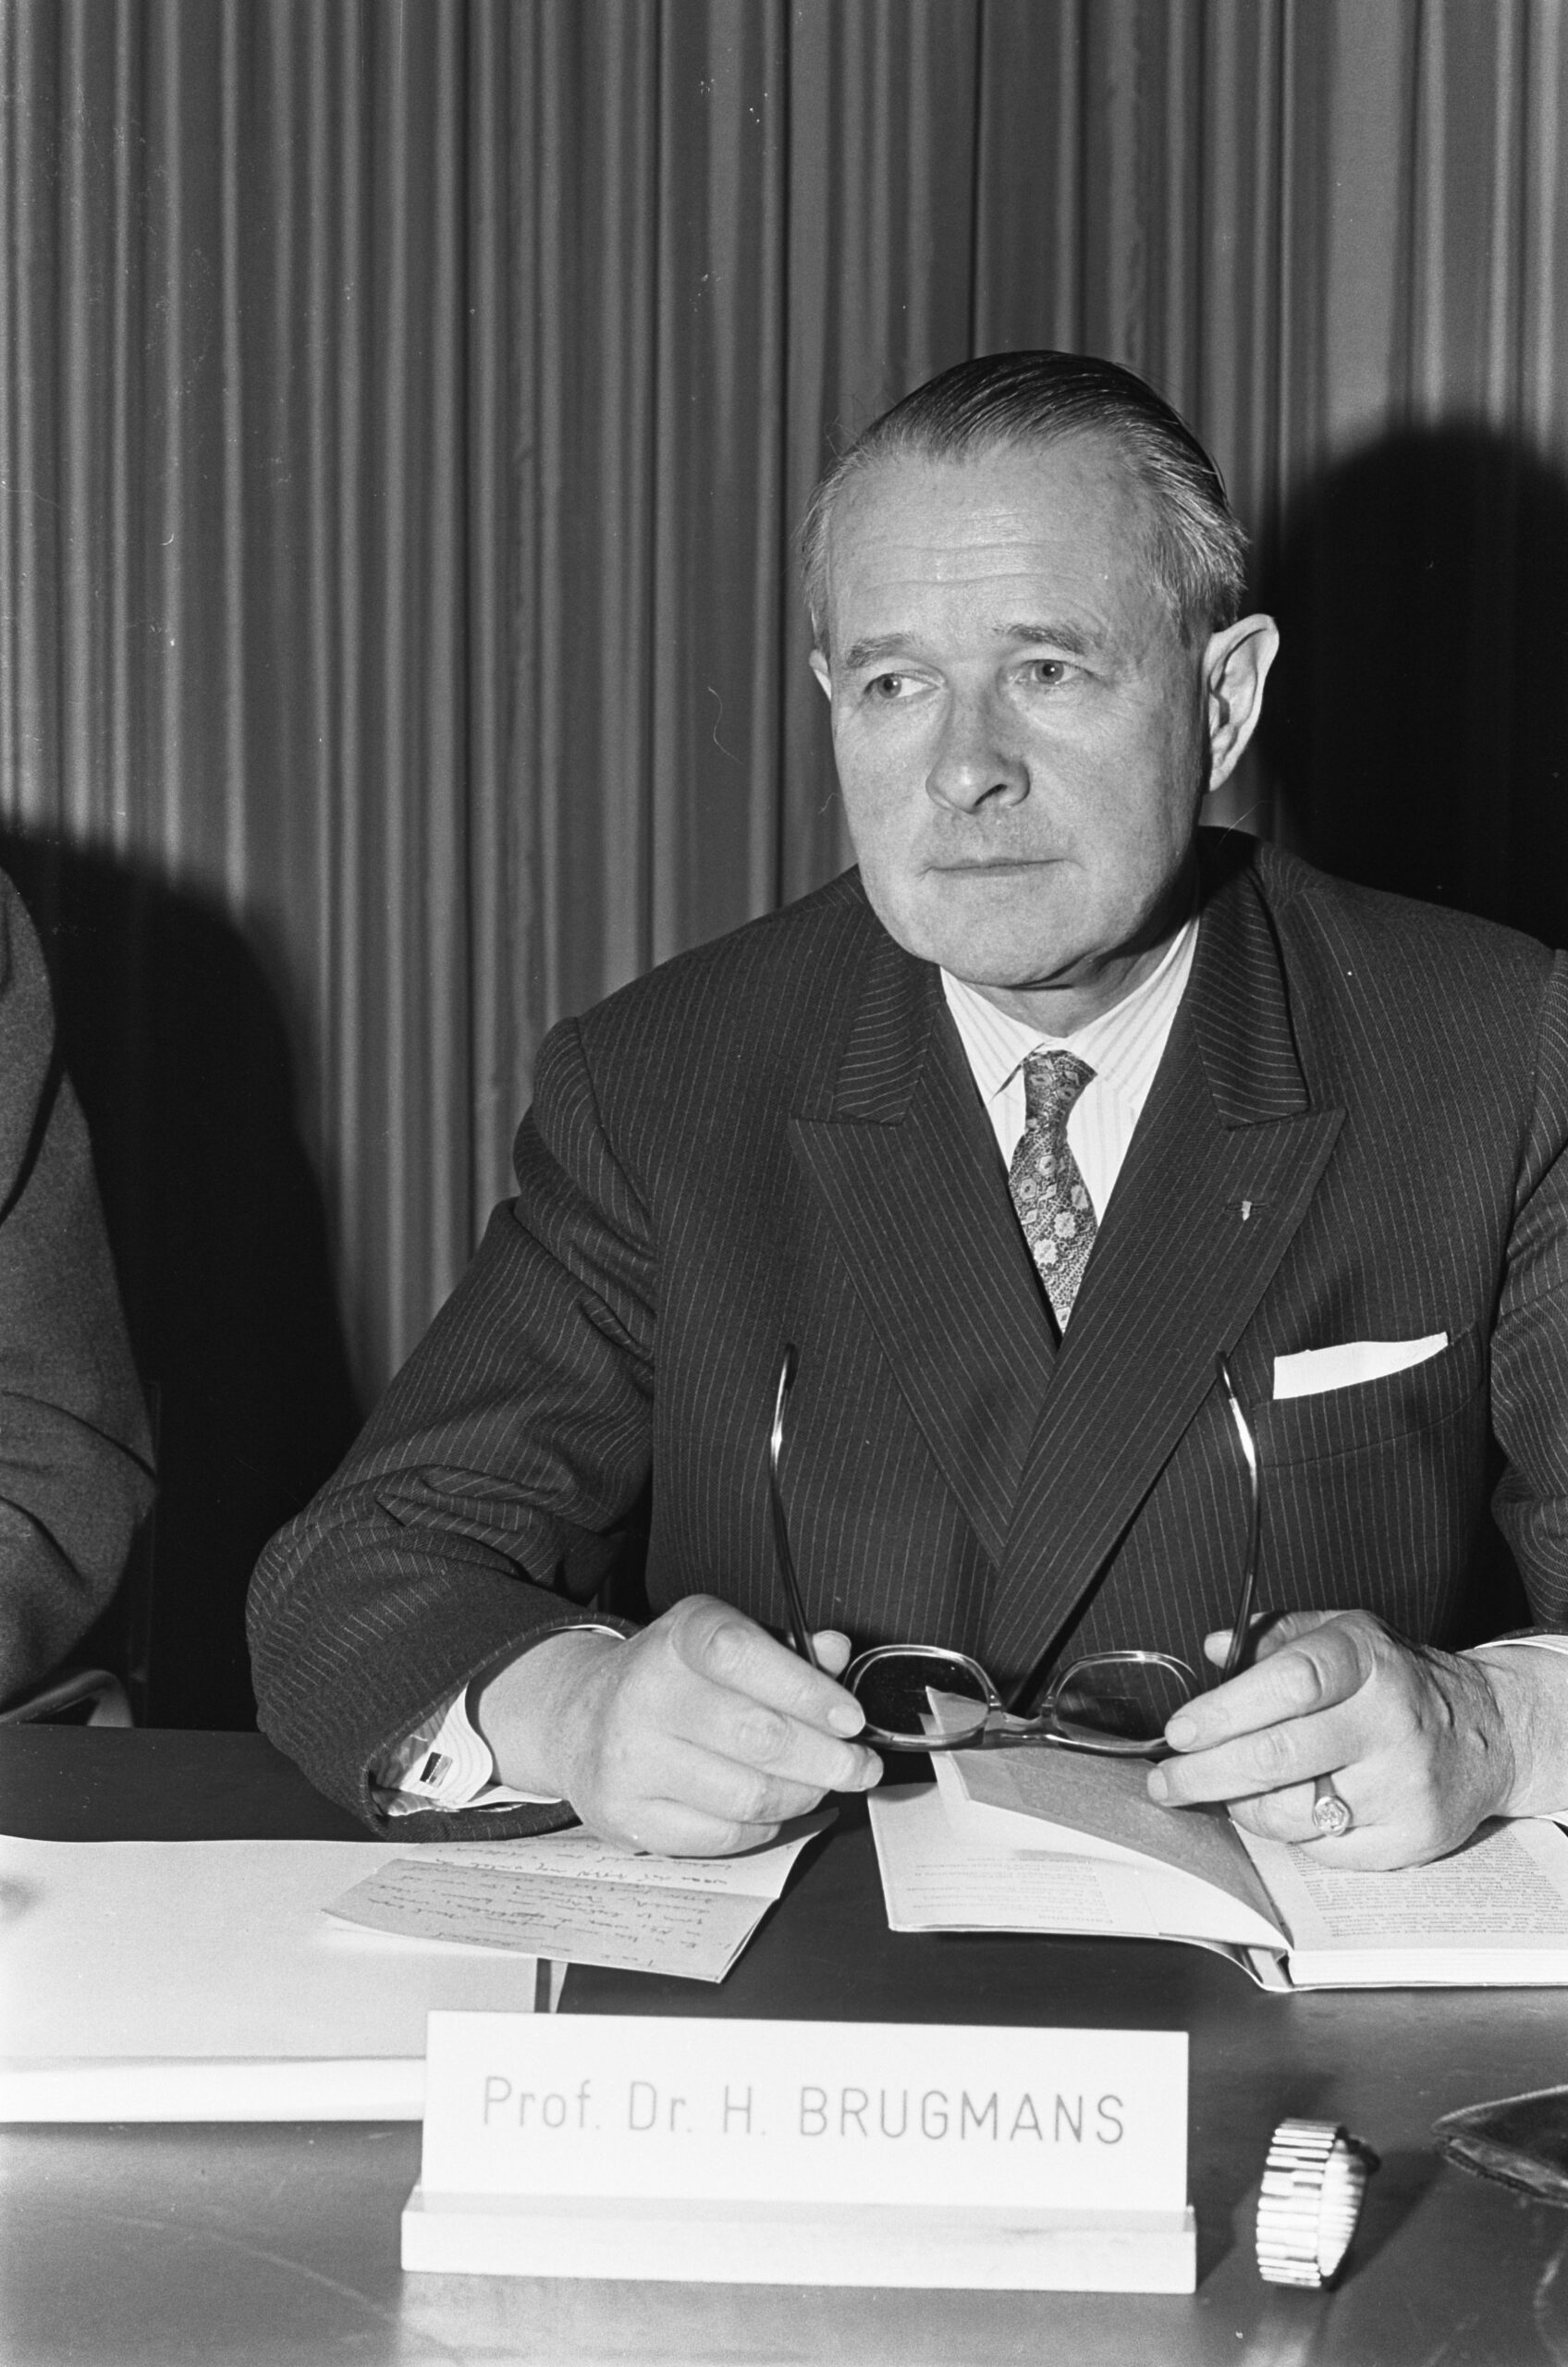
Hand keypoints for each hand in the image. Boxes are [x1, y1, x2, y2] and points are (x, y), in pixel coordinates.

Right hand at [475, 1597, 881, 1855]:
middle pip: (757, 1736)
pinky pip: (723, 1835)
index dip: (806, 1689)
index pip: (740, 1655)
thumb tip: (836, 1652)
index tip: (851, 1718)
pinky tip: (769, 1806)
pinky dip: (763, 1825)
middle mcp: (644, 1693)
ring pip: (748, 1795)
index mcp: (676, 1638)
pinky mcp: (627, 1814)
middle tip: (859, 1765)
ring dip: (802, 1795)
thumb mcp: (721, 1642)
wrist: (578, 1718)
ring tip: (817, 1785)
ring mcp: (630, 1759)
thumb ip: (784, 1648)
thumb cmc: (671, 1680)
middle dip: (827, 1758)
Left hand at [1144, 1610, 1518, 1867]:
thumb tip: (1215, 1648)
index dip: (1225, 1710)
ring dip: (1243, 1807)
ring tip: (1227, 1792)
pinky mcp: (1412, 1836)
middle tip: (1167, 1782)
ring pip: (1294, 1812)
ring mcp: (1404, 1783)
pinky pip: (1323, 1848)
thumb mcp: (1341, 1634)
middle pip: (1280, 1755)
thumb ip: (1273, 1637)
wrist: (1486, 1731)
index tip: (1180, 1731)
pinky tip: (1287, 1810)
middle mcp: (1390, 1719)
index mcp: (1366, 1659)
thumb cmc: (1395, 1680)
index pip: (1289, 1682)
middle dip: (1207, 1774)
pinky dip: (1290, 1834)